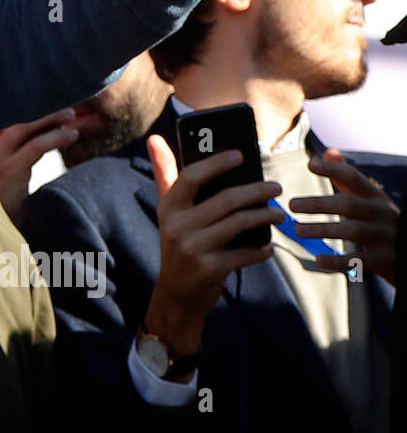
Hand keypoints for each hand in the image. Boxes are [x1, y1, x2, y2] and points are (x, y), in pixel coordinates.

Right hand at [0, 108, 78, 220]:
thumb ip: (12, 141)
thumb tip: (42, 122)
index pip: (1, 109)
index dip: (22, 100)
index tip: (42, 95)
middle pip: (13, 113)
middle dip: (40, 105)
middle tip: (62, 102)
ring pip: (26, 124)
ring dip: (51, 117)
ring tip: (70, 115)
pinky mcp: (10, 168)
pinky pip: (37, 146)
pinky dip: (57, 137)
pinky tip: (70, 135)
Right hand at [143, 135, 280, 362]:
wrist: (176, 294)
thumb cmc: (178, 244)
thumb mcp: (168, 211)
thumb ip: (165, 174)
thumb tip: (154, 138)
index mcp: (169, 207)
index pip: (192, 176)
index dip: (217, 163)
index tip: (241, 155)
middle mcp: (178, 226)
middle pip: (225, 199)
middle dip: (256, 191)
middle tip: (275, 186)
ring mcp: (193, 248)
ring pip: (239, 223)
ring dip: (265, 215)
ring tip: (279, 212)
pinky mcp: (210, 269)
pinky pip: (245, 253)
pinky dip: (261, 249)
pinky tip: (268, 245)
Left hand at [289, 148, 397, 285]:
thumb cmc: (381, 222)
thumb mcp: (370, 199)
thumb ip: (347, 179)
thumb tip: (329, 152)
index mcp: (376, 197)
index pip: (354, 178)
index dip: (333, 170)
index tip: (311, 164)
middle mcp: (382, 214)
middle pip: (349, 205)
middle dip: (319, 204)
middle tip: (292, 205)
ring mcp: (385, 237)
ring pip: (352, 231)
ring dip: (322, 230)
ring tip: (298, 230)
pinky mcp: (384, 260)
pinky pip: (358, 260)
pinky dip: (337, 260)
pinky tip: (319, 258)